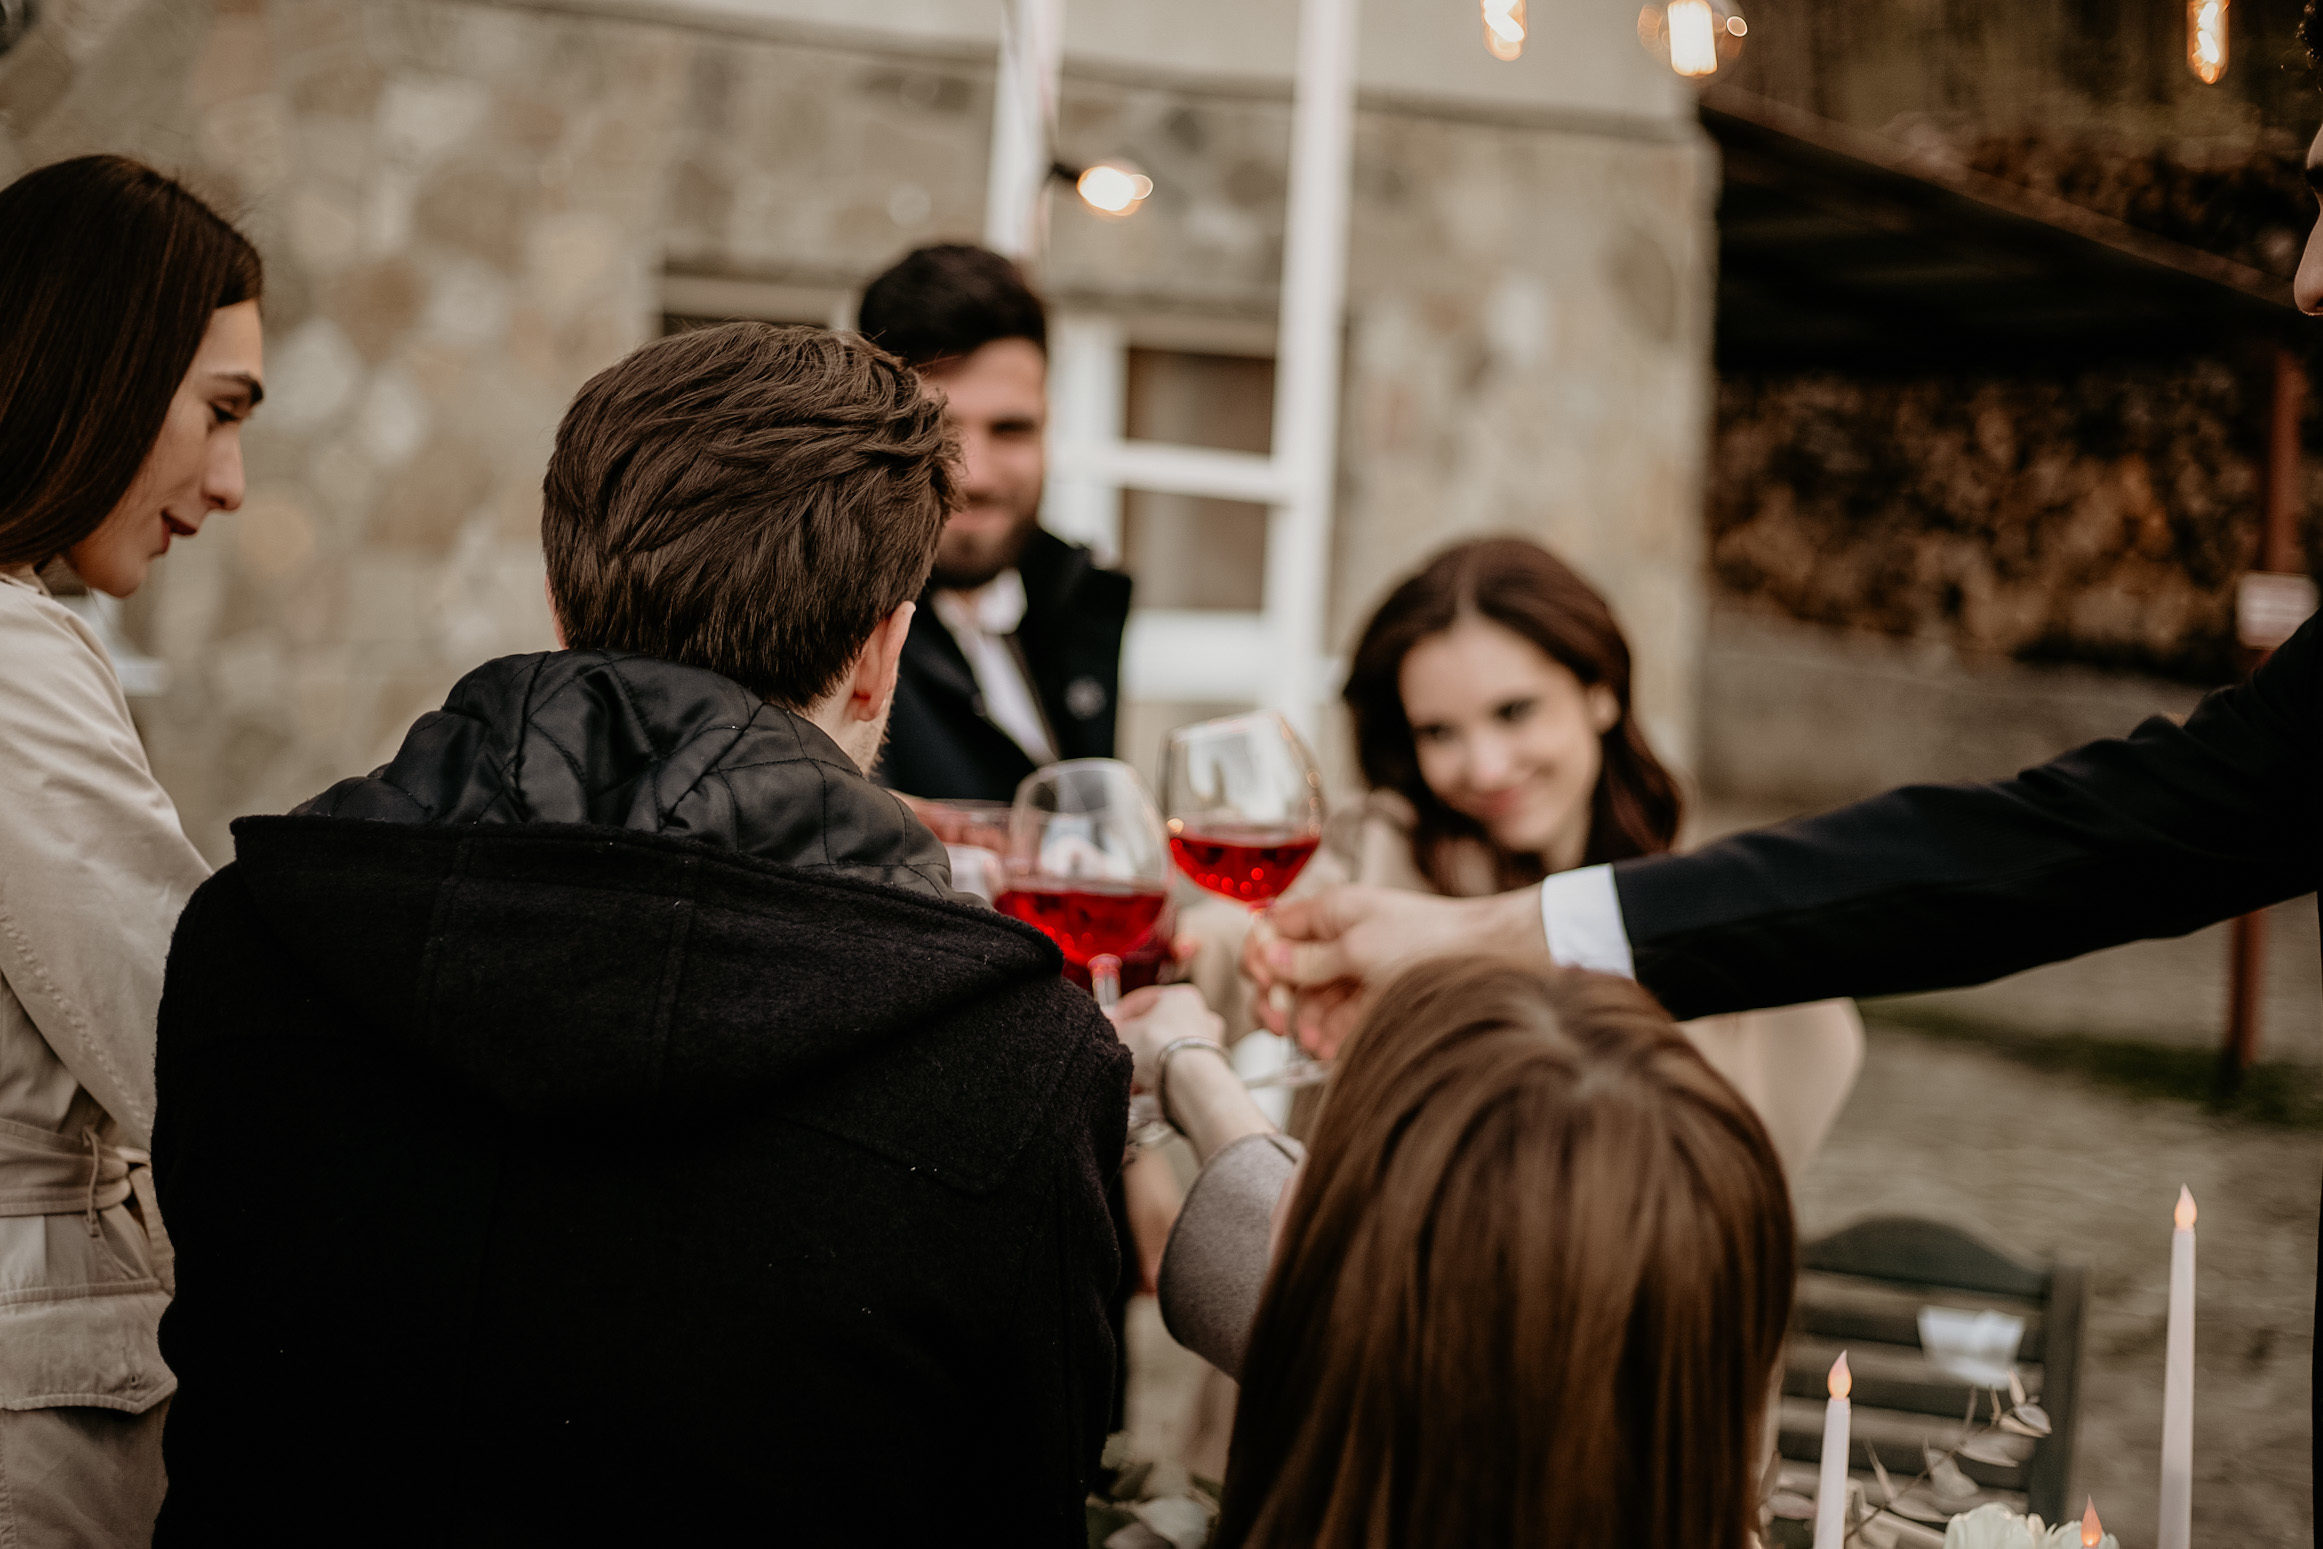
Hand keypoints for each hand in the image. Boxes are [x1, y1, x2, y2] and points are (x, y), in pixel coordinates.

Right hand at [1106, 983, 1226, 1093]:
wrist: (1189, 1078)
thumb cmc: (1158, 1045)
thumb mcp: (1126, 1031)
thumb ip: (1116, 1024)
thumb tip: (1107, 1015)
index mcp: (1182, 996)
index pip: (1145, 1000)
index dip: (1122, 1013)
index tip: (1109, 1025)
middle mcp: (1202, 1015)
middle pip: (1159, 1026)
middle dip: (1138, 1040)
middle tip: (1119, 1050)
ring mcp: (1209, 1042)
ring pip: (1168, 1048)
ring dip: (1149, 1060)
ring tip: (1130, 1073)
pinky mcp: (1210, 1067)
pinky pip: (1178, 1067)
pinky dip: (1162, 1073)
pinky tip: (1145, 1086)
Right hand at [1241, 884, 1552, 1052]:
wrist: (1491, 958)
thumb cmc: (1430, 940)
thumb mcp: (1359, 948)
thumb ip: (1309, 959)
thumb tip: (1268, 960)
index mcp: (1330, 911)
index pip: (1271, 930)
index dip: (1260, 958)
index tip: (1266, 983)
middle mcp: (1338, 938)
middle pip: (1285, 971)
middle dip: (1278, 998)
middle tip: (1282, 1022)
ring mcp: (1355, 970)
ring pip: (1310, 1001)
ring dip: (1304, 1023)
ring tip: (1314, 1044)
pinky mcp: (1373, 1000)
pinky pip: (1338, 1019)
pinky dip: (1329, 1035)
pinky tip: (1330, 1050)